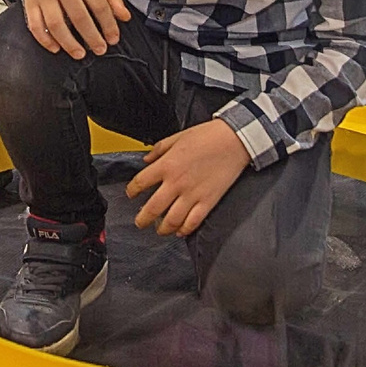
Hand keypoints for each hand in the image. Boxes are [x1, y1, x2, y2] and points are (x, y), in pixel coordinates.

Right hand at [18, 0, 130, 59]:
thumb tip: (125, 17)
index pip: (99, 5)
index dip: (108, 25)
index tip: (113, 39)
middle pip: (78, 17)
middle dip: (91, 37)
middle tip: (100, 50)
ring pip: (56, 25)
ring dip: (69, 43)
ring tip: (80, 53)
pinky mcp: (30, 4)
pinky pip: (35, 26)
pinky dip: (45, 40)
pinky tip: (56, 48)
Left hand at [126, 120, 250, 236]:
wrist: (234, 139)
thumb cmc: (208, 136)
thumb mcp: (177, 137)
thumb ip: (159, 149)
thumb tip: (146, 159)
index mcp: (167, 165)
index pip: (140, 183)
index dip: (131, 191)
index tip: (131, 194)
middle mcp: (176, 182)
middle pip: (152, 208)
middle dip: (142, 219)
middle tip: (140, 222)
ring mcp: (192, 194)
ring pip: (172, 220)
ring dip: (162, 228)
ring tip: (160, 229)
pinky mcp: (208, 201)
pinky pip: (193, 222)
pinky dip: (184, 230)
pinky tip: (180, 230)